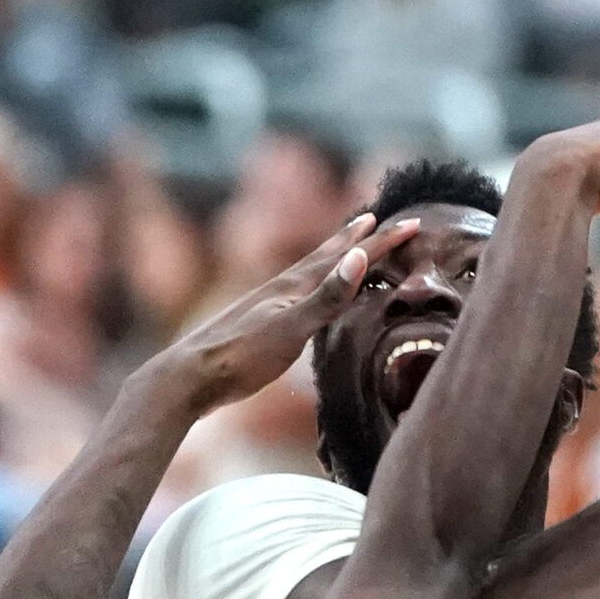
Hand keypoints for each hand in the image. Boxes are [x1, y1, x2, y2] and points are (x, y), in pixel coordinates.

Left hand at [161, 212, 416, 410]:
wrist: (188, 379)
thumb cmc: (241, 357)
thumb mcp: (291, 329)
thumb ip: (326, 297)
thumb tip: (358, 257)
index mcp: (294, 287)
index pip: (347, 258)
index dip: (380, 242)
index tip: (411, 223)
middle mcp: (281, 290)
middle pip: (325, 256)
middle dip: (353, 239)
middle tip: (374, 219)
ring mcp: (267, 306)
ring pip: (309, 274)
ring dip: (331, 260)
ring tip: (343, 251)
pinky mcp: (258, 327)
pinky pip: (298, 297)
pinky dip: (313, 289)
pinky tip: (304, 300)